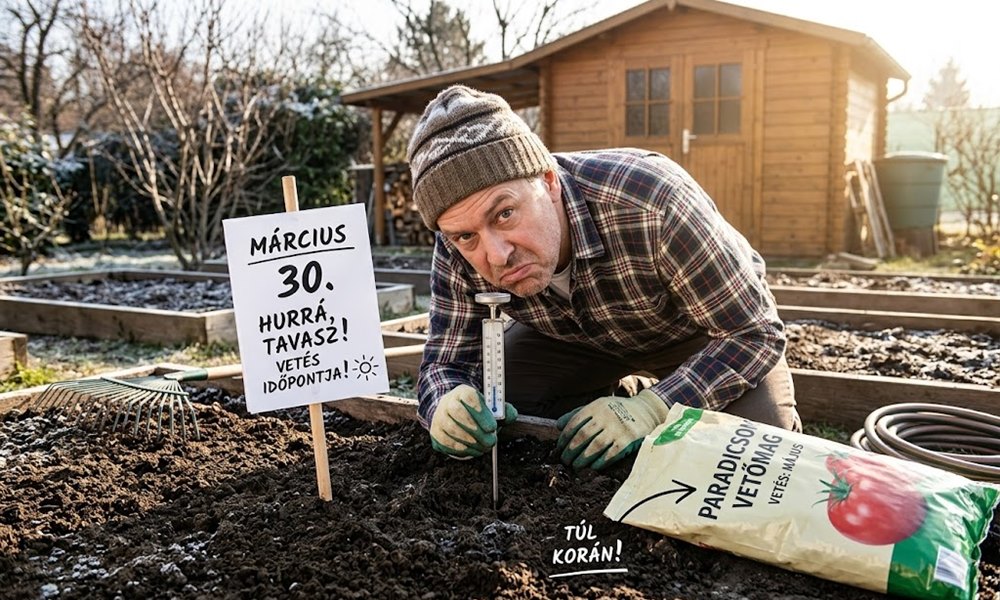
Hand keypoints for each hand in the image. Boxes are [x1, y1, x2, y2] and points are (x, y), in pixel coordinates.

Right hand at [429, 384, 517, 458]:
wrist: (452, 416)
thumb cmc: (475, 413)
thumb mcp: (490, 408)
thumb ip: (503, 411)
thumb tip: (511, 415)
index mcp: (462, 392)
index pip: (469, 396)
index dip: (481, 412)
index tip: (493, 427)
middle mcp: (447, 402)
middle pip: (458, 413)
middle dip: (477, 430)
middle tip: (491, 441)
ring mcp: (439, 418)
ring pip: (452, 430)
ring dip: (471, 442)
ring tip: (484, 447)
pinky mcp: (435, 434)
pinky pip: (447, 443)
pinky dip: (462, 450)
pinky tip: (474, 450)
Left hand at [555, 389, 669, 469]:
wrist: (646, 410)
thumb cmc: (617, 409)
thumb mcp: (598, 405)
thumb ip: (578, 414)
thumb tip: (558, 425)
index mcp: (596, 406)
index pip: (574, 423)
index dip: (564, 437)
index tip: (559, 448)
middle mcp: (606, 416)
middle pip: (583, 435)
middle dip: (571, 450)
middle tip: (565, 460)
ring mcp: (617, 428)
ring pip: (595, 446)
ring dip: (582, 459)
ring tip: (575, 466)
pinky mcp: (628, 439)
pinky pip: (611, 454)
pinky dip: (600, 462)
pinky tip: (592, 467)